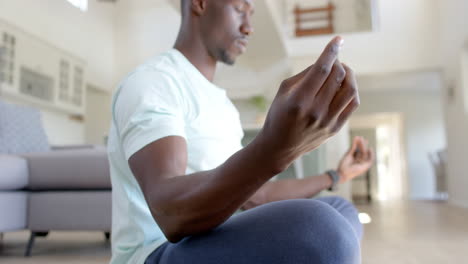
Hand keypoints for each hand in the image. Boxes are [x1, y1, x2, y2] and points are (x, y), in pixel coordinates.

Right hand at [255, 36, 359, 173]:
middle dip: (337, 62)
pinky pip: (352, 103)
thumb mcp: (284, 91)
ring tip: (341, 70)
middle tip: (333, 59)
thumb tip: (327, 62)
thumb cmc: (279, 115)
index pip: (321, 70)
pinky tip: (344, 85)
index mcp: (299, 101)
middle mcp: (315, 112)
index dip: (331, 52)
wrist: (279, 147)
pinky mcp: (335, 128)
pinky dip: (351, 90)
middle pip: (337, 77)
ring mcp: (327, 122)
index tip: (337, 40)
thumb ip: (305, 75)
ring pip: (350, 89)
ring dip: (348, 74)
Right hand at [337, 136, 373, 182]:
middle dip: (363, 145)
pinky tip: (355, 138)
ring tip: (359, 137)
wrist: (343, 173)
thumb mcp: (364, 167)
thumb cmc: (354, 171)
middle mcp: (358, 159)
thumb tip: (370, 149)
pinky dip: (354, 143)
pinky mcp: (348, 154)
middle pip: (362, 150)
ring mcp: (353, 156)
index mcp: (363, 163)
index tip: (370, 148)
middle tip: (363, 139)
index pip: (367, 155)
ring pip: (357, 148)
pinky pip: (352, 147)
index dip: (369, 152)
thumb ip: (369, 159)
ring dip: (358, 142)